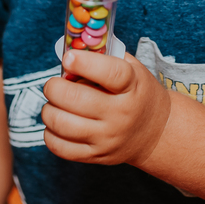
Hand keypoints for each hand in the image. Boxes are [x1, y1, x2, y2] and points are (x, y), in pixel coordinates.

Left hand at [41, 50, 170, 165]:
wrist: (155, 131)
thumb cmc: (137, 93)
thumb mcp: (133, 69)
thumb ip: (106, 56)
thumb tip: (72, 47)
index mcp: (132, 87)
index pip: (110, 74)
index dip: (85, 64)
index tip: (69, 57)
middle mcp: (121, 114)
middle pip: (76, 99)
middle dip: (54, 87)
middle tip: (54, 84)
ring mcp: (108, 137)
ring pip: (62, 124)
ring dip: (49, 109)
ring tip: (54, 103)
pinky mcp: (96, 155)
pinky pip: (60, 147)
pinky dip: (50, 133)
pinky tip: (57, 123)